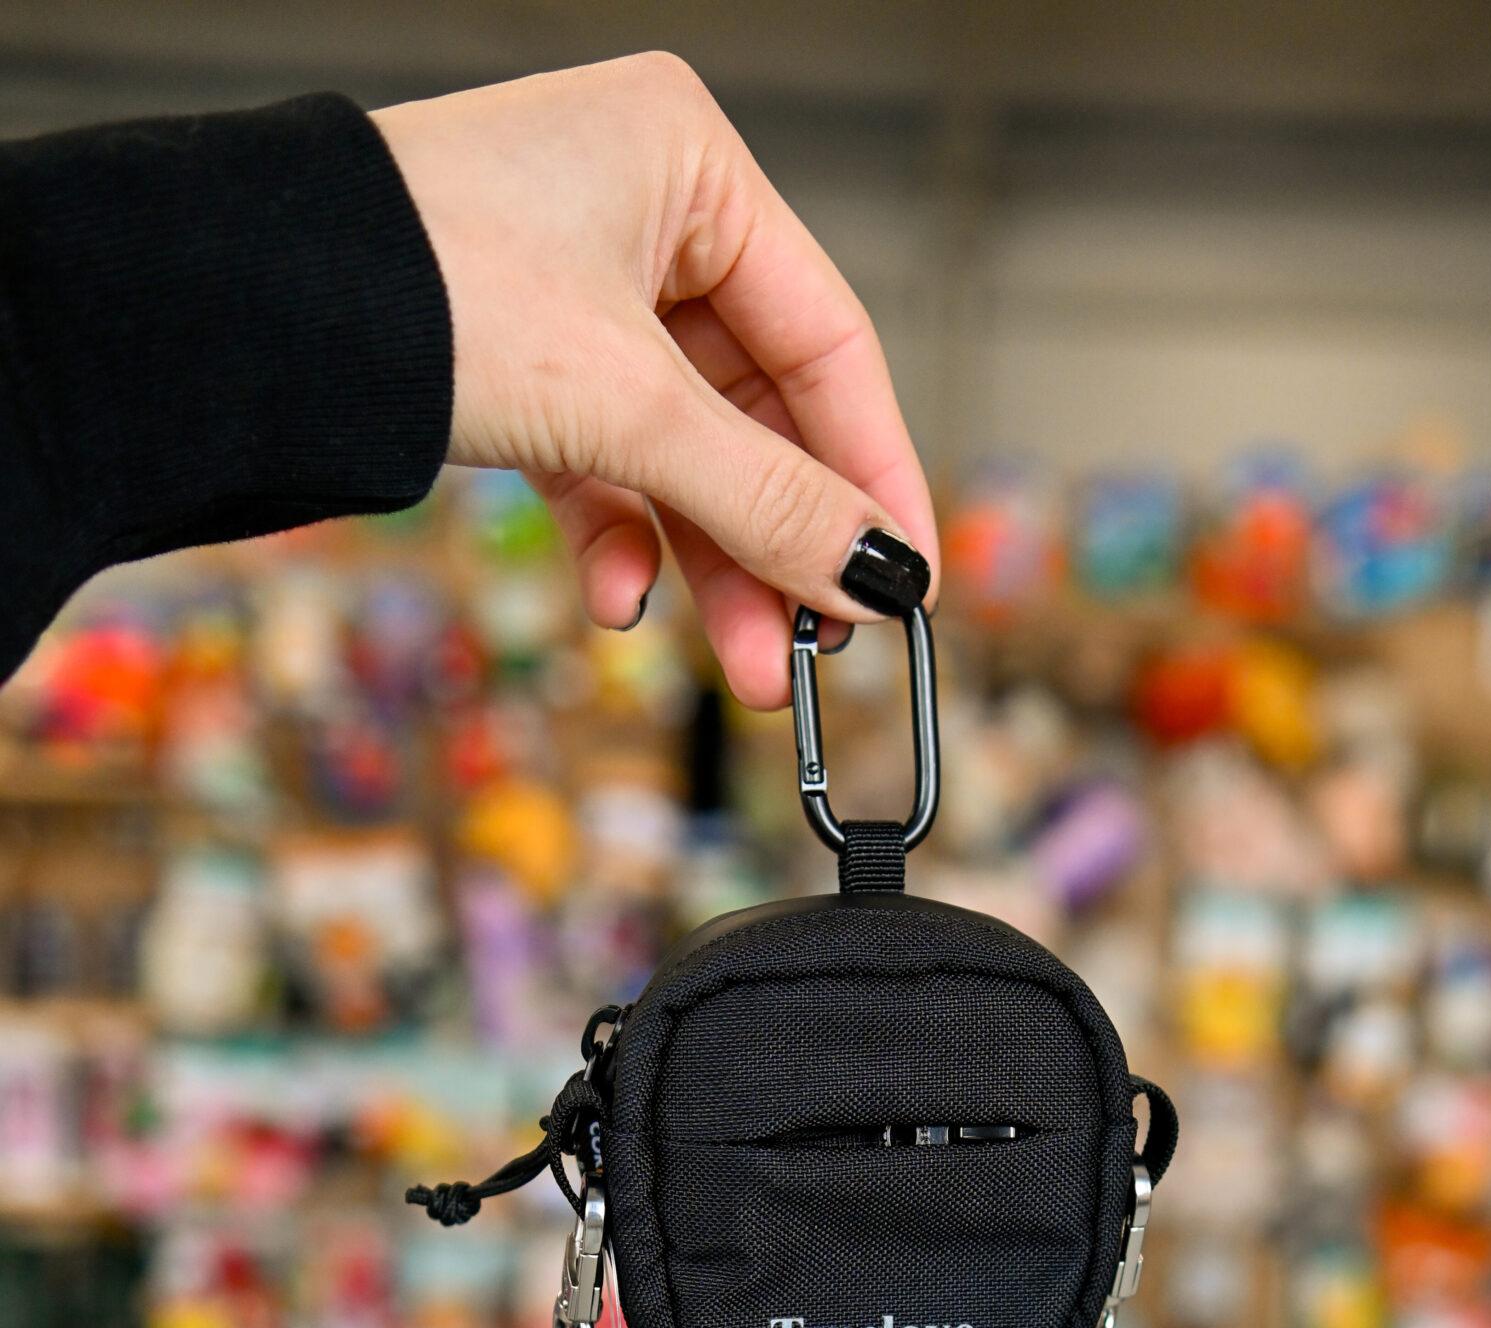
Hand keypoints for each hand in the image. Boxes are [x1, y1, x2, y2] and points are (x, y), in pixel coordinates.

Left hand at [374, 55, 936, 707]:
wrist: (239, 318)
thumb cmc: (421, 288)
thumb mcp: (629, 406)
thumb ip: (768, 496)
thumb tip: (878, 572)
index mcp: (688, 159)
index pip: (829, 339)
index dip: (875, 473)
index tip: (908, 580)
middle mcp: (639, 208)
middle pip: (755, 409)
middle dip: (780, 543)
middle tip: (818, 648)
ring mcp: (574, 286)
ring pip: (681, 449)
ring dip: (711, 563)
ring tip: (745, 662)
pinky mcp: (515, 357)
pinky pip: (602, 461)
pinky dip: (619, 535)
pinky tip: (619, 597)